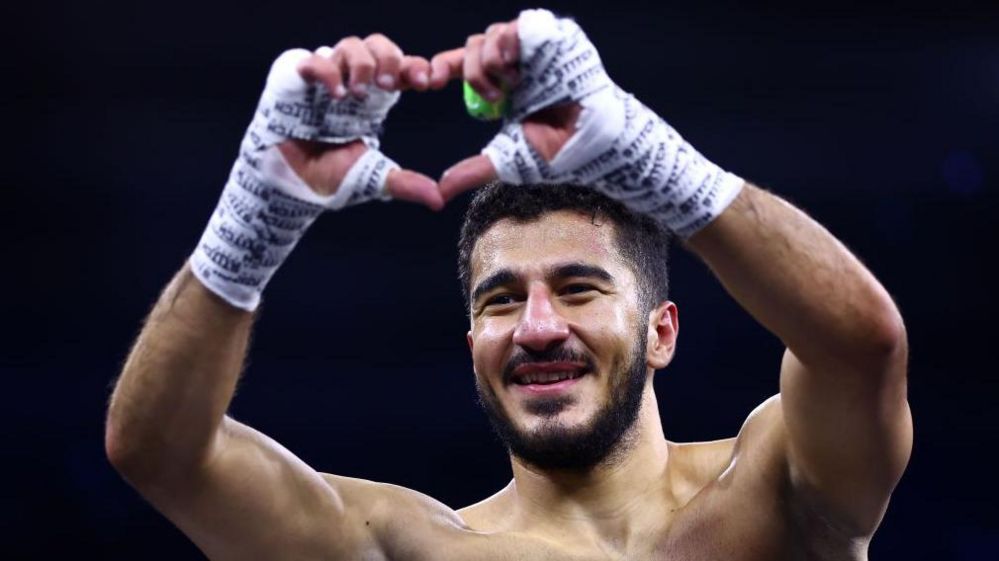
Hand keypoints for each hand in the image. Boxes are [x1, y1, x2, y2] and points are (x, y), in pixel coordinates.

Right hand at [269, 35, 442, 209]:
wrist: (291, 185)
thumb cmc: (330, 177)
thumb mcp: (371, 179)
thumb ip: (404, 184)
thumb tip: (438, 200)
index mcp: (376, 100)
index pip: (401, 68)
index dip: (416, 67)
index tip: (429, 82)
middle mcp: (354, 83)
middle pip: (379, 45)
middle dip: (389, 59)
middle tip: (390, 85)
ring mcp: (328, 79)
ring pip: (350, 45)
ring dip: (362, 64)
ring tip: (360, 92)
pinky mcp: (299, 81)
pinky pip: (315, 60)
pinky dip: (328, 72)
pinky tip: (337, 95)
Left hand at [427, 18, 583, 201]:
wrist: (595, 144)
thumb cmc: (557, 151)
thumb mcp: (507, 159)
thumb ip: (472, 171)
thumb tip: (439, 192)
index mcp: (500, 85)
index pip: (463, 66)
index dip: (443, 68)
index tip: (428, 83)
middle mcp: (514, 64)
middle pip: (475, 47)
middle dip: (474, 71)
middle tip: (492, 96)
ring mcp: (534, 49)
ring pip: (494, 34)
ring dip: (492, 58)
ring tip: (511, 83)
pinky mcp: (555, 37)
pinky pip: (523, 24)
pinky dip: (512, 38)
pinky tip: (514, 60)